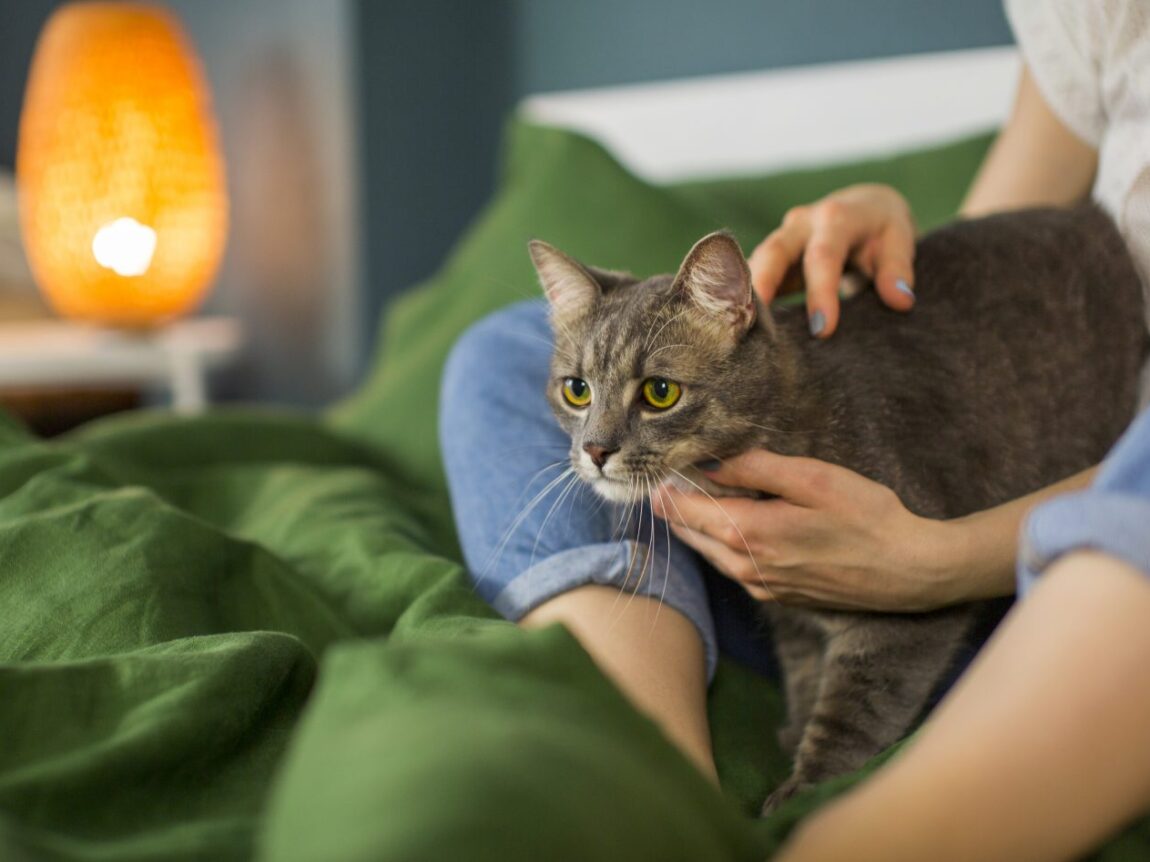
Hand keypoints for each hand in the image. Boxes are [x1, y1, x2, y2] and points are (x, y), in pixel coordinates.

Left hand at [651, 450, 960, 611]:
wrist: (909, 571)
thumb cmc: (867, 517)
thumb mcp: (812, 477)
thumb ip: (755, 467)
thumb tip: (709, 463)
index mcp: (747, 533)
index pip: (679, 510)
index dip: (666, 484)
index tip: (665, 463)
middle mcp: (744, 567)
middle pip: (687, 532)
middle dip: (676, 503)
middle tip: (678, 472)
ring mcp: (759, 586)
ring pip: (707, 552)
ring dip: (698, 524)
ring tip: (704, 491)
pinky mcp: (776, 596)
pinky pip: (732, 566)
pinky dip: (722, 542)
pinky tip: (739, 520)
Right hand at [748, 184, 916, 337]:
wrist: (863, 209)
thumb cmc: (882, 229)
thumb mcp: (899, 239)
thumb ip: (898, 269)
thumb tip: (901, 300)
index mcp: (836, 217)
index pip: (824, 256)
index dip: (820, 293)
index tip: (821, 331)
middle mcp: (801, 223)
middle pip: (774, 253)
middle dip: (761, 287)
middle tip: (752, 326)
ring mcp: (781, 239)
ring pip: (755, 264)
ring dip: (744, 295)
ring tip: (738, 333)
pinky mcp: (771, 257)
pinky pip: (752, 277)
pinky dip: (744, 299)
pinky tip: (739, 329)